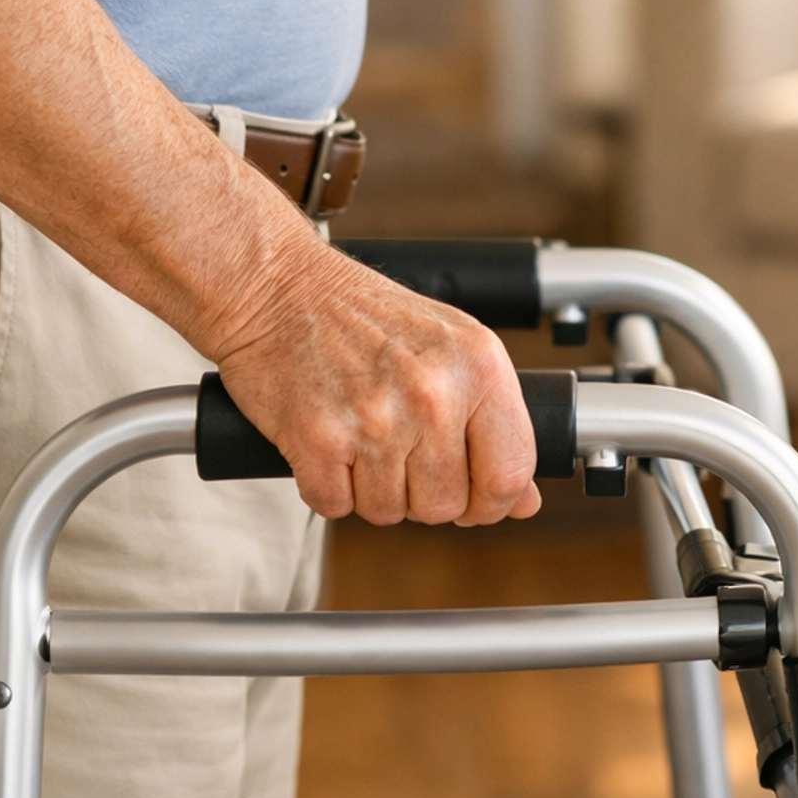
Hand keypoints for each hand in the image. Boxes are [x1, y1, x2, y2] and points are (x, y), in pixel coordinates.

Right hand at [212, 250, 541, 526]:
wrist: (274, 284)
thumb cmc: (359, 313)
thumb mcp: (448, 346)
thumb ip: (492, 420)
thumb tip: (523, 500)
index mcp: (477, 364)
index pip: (508, 475)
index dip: (490, 501)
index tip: (470, 496)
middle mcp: (431, 392)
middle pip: (446, 506)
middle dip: (420, 492)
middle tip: (395, 446)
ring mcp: (374, 419)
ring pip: (389, 512)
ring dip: (370, 488)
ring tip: (358, 433)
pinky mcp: (317, 440)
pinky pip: (336, 507)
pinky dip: (327, 486)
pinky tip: (326, 441)